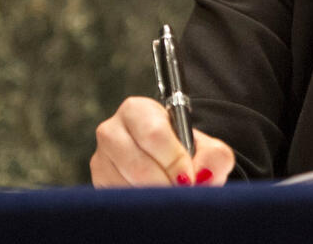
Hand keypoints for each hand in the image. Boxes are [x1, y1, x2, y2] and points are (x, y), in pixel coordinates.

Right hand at [91, 96, 235, 186]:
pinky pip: (117, 198)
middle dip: (164, 182)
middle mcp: (112, 130)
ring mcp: (100, 158)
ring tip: (170, 194)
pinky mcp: (98, 181)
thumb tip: (203, 175)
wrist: (168, 164)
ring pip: (125, 184)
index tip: (189, 178)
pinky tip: (153, 198)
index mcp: (138, 110)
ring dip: (152, 194)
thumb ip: (214, 156)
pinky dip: (139, 203)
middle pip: (136, 163)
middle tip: (181, 191)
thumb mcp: (208, 148)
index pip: (153, 134)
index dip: (174, 160)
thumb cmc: (187, 151)